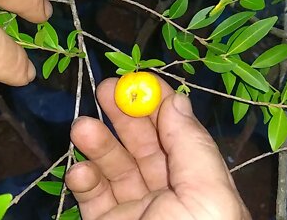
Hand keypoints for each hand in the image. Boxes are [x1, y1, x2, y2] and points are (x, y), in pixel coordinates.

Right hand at [66, 77, 250, 219]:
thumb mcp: (206, 193)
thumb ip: (191, 144)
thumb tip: (177, 98)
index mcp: (196, 182)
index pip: (175, 134)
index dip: (158, 105)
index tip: (138, 81)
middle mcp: (166, 193)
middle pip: (141, 144)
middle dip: (123, 115)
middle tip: (104, 89)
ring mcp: (132, 210)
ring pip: (112, 167)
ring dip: (97, 145)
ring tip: (82, 128)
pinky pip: (91, 197)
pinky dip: (83, 181)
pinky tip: (80, 172)